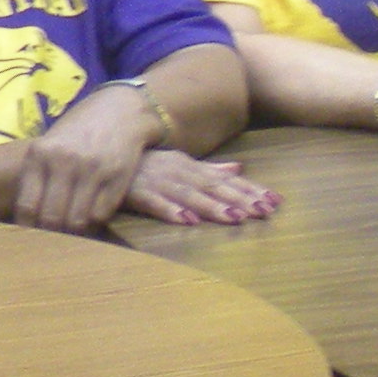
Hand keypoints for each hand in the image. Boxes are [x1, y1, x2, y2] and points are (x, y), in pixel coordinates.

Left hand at [13, 95, 156, 232]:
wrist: (120, 110)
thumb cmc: (78, 132)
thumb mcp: (50, 145)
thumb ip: (37, 176)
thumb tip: (26, 220)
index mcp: (41, 153)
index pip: (28, 205)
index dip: (28, 229)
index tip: (29, 239)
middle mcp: (65, 161)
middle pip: (52, 218)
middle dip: (51, 236)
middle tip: (52, 242)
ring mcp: (93, 170)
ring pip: (77, 221)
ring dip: (74, 233)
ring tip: (71, 234)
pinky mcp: (117, 177)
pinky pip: (100, 215)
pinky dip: (95, 223)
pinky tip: (91, 220)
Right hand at [119, 147, 278, 225]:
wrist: (102, 155)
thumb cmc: (144, 165)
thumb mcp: (180, 164)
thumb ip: (209, 169)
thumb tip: (238, 168)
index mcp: (191, 167)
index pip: (226, 180)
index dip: (251, 190)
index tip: (275, 202)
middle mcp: (179, 172)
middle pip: (214, 188)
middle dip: (241, 200)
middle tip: (265, 212)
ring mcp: (158, 182)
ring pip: (190, 195)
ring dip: (213, 207)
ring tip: (235, 219)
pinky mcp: (136, 193)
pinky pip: (156, 203)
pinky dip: (172, 211)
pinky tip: (188, 221)